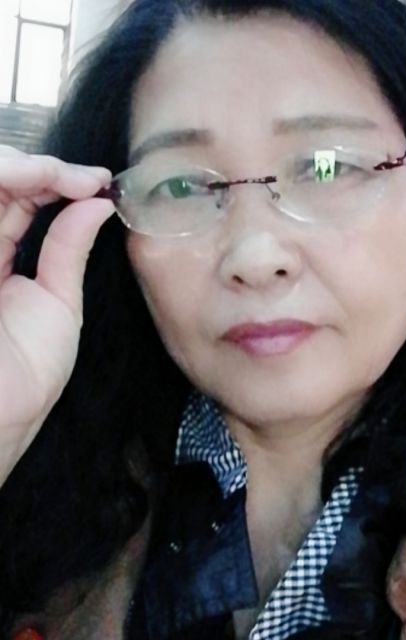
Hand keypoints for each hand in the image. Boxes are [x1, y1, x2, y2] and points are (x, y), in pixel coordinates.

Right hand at [0, 145, 114, 484]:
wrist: (0, 413)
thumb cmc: (27, 369)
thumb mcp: (58, 301)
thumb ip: (68, 248)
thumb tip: (96, 203)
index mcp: (0, 257)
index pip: (21, 199)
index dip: (56, 180)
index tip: (98, 181)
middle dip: (38, 168)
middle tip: (80, 177)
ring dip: (15, 169)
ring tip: (56, 176)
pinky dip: (1, 181)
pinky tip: (26, 179)